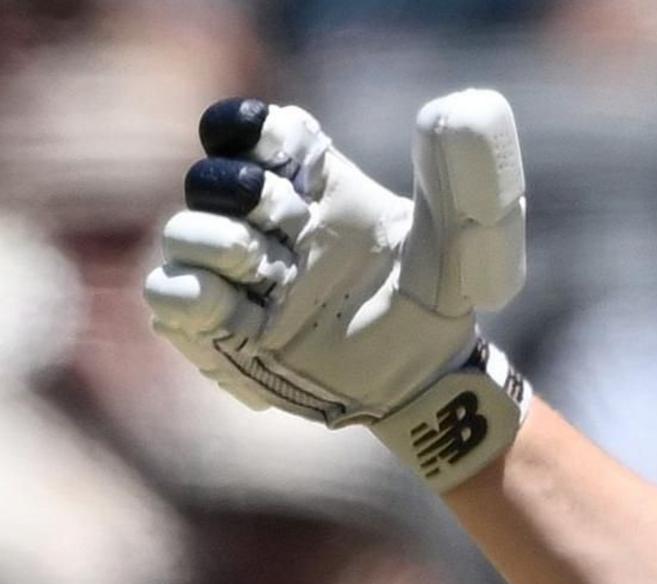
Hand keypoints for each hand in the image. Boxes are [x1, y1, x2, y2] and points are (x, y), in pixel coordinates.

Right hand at [142, 92, 532, 487]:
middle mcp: (264, 221)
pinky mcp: (217, 324)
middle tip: (293, 229)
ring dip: (220, 247)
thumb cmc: (438, 302)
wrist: (425, 382)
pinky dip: (195, 299)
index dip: (253, 130)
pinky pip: (167, 294)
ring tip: (272, 276)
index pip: (250, 128)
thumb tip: (466, 108)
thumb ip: (469, 183)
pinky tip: (246, 318)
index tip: (297, 153)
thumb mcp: (468, 246)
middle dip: (243, 195)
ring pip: (181, 233)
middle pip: (210, 178)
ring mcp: (236, 273)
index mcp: (310, 183)